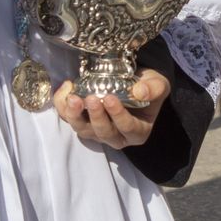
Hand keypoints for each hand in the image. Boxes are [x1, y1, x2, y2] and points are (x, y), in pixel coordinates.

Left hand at [52, 69, 169, 148]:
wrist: (132, 83)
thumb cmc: (147, 87)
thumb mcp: (158, 84)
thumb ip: (154, 88)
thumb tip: (139, 92)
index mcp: (137, 132)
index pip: (128, 128)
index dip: (118, 116)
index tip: (111, 98)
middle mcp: (116, 136)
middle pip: (103, 133)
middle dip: (96, 117)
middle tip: (91, 99)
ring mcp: (97, 131)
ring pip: (83, 130)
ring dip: (75, 115)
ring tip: (73, 97)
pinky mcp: (82, 121)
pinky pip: (69, 118)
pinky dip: (63, 105)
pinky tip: (66, 88)